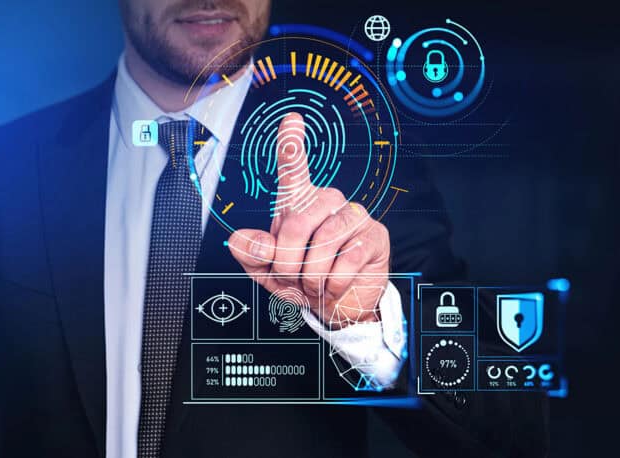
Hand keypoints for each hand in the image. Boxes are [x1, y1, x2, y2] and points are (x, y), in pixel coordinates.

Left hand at [227, 113, 390, 328]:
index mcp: (298, 203)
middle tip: (291, 278)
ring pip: (322, 243)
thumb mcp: (267, 271)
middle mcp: (327, 201)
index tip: (292, 119)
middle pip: (296, 221)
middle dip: (286, 260)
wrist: (335, 308)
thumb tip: (244, 240)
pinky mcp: (375, 236)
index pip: (293, 168)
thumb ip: (252, 254)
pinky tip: (335, 286)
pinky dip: (333, 283)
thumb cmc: (301, 281)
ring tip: (314, 285)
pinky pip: (347, 260)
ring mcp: (354, 216)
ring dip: (311, 276)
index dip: (291, 143)